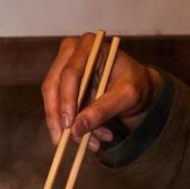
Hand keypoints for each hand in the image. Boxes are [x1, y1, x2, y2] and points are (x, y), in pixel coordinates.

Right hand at [42, 35, 160, 151]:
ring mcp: (64, 68)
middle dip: (57, 116)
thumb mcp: (127, 96)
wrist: (137, 88)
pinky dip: (72, 127)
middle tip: (62, 141)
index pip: (70, 73)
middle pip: (53, 85)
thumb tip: (76, 129)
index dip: (66, 100)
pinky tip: (91, 140)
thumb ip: (103, 110)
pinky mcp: (62, 86)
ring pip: (52, 100)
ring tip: (91, 143)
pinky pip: (57, 109)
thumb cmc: (136, 84)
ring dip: (66, 126)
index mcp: (90, 45)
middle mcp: (72, 52)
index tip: (69, 125)